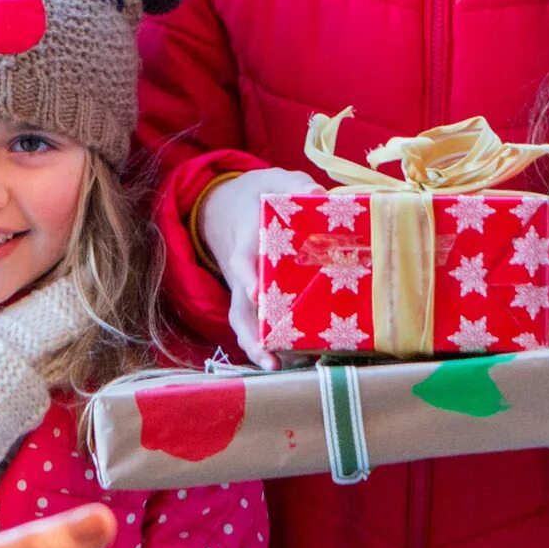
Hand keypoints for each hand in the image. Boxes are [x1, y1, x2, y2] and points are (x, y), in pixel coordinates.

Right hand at [195, 168, 315, 369]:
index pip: (242, 261)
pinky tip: (286, 361)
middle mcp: (242, 273)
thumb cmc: (257, 196)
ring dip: (255, 346)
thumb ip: (294, 185)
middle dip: (250, 331)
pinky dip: (265, 344)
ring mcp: (246, 290)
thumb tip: (319, 194)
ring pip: (245, 322)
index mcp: (246, 241)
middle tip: (267, 352)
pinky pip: (256, 325)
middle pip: (240, 306)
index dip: (248, 277)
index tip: (256, 293)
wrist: (229, 207)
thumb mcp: (273, 181)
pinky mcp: (256, 300)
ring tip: (273, 366)